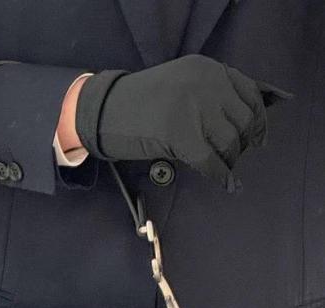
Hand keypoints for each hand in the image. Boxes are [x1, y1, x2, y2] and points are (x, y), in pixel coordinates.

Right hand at [75, 54, 292, 191]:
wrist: (105, 112)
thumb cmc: (141, 104)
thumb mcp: (182, 85)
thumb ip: (211, 93)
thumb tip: (247, 117)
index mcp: (207, 69)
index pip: (249, 92)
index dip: (258, 118)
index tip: (258, 136)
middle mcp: (205, 84)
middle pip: (244, 119)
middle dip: (245, 142)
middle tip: (237, 156)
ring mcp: (194, 108)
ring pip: (230, 142)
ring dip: (231, 160)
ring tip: (224, 167)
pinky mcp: (182, 135)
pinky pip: (211, 161)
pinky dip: (220, 175)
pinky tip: (225, 183)